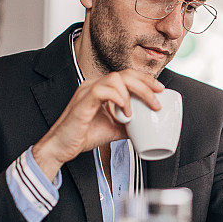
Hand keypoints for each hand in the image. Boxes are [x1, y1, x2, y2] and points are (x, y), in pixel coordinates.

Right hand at [32, 69, 163, 178]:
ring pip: (116, 78)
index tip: (160, 89)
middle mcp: (94, 85)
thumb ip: (130, 124)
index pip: (127, 75)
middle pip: (125, 74)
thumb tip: (148, 126)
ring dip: (133, 92)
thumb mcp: (114, 129)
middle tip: (158, 98)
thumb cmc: (83, 135)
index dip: (145, 80)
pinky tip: (125, 113)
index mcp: (102, 88)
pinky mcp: (82, 101)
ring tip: (138, 111)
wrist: (62, 147)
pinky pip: (102, 90)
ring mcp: (87, 91)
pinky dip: (118, 99)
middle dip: (146, 84)